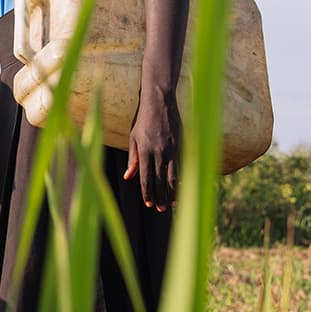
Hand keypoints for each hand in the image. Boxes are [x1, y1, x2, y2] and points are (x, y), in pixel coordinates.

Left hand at [123, 92, 180, 211]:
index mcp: (145, 151)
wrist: (160, 102)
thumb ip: (133, 158)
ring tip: (172, 204)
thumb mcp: (133, 138)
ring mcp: (171, 149)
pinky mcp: (180, 145)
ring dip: (172, 191)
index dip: (147, 192)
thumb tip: (128, 177)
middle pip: (160, 180)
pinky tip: (181, 187)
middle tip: (160, 209)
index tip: (148, 203)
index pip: (146, 178)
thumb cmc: (143, 119)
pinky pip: (181, 166)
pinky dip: (181, 178)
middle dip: (160, 197)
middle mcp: (159, 152)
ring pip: (173, 176)